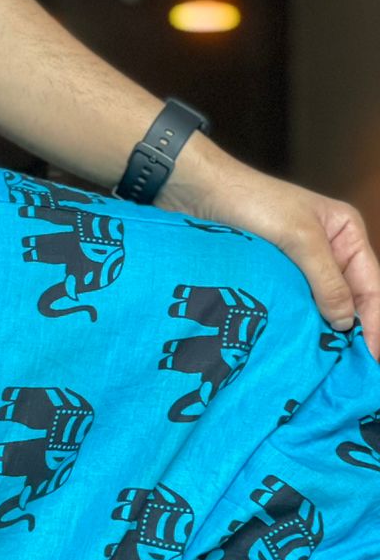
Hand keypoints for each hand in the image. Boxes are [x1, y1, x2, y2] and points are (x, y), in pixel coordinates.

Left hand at [154, 135, 379, 362]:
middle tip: (354, 369)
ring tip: (329, 367)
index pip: (372, 285)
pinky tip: (298, 346)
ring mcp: (299, 263)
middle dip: (354, 331)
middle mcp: (328, 249)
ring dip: (324, 330)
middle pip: (351, 298)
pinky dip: (299, 323)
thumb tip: (346, 322)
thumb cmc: (252, 201)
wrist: (197, 190)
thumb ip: (326, 279)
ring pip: (322, 304)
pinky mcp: (272, 274)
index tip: (373, 356)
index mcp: (345, 232)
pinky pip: (294, 303)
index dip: (376, 322)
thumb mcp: (298, 237)